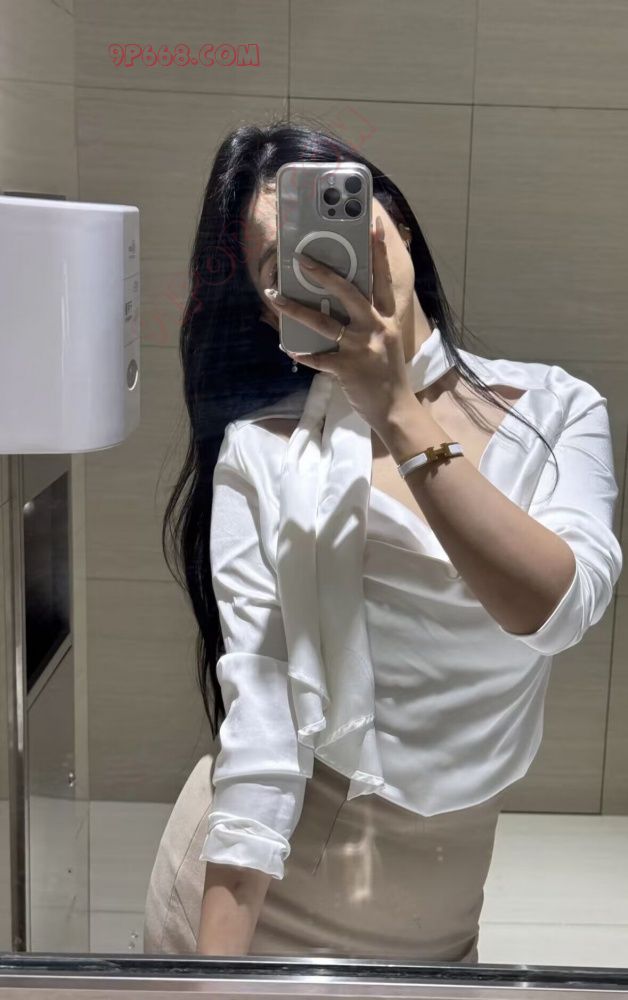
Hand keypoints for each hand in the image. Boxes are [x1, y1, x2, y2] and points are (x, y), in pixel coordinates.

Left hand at [263, 215, 416, 431]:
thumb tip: (343, 303)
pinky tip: (287, 346)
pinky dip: (301, 353)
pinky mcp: (346, 368)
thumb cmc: (388, 373)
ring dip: (295, 309)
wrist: (395, 409)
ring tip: (274, 296)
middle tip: (302, 259)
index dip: (378, 252)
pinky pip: (317, 358)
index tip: (373, 226)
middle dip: (324, 274)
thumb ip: (372, 320)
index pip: (383, 279)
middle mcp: (375, 328)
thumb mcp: (388, 341)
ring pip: (324, 323)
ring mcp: (360, 348)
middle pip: (349, 293)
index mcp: (387, 319)